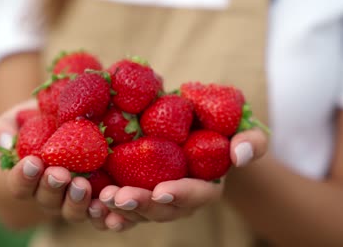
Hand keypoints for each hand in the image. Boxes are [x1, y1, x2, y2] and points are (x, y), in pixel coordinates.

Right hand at [0, 100, 92, 222]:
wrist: (81, 118)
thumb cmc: (45, 117)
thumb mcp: (24, 116)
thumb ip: (5, 127)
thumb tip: (2, 141)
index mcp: (29, 178)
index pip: (20, 185)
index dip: (24, 177)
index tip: (32, 162)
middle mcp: (50, 194)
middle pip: (47, 200)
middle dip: (52, 187)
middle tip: (59, 174)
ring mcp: (74, 201)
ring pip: (72, 211)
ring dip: (76, 201)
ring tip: (82, 185)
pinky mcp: (99, 200)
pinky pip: (99, 213)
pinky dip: (101, 212)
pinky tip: (105, 202)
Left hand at [90, 128, 267, 230]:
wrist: (196, 130)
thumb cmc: (219, 129)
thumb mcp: (242, 129)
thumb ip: (251, 141)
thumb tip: (241, 153)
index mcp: (205, 185)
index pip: (196, 195)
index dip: (180, 195)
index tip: (162, 190)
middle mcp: (180, 199)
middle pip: (162, 210)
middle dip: (142, 205)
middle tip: (120, 196)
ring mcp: (157, 199)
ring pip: (138, 213)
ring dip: (119, 209)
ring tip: (100, 200)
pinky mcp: (137, 192)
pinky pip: (122, 207)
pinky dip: (107, 209)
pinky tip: (91, 203)